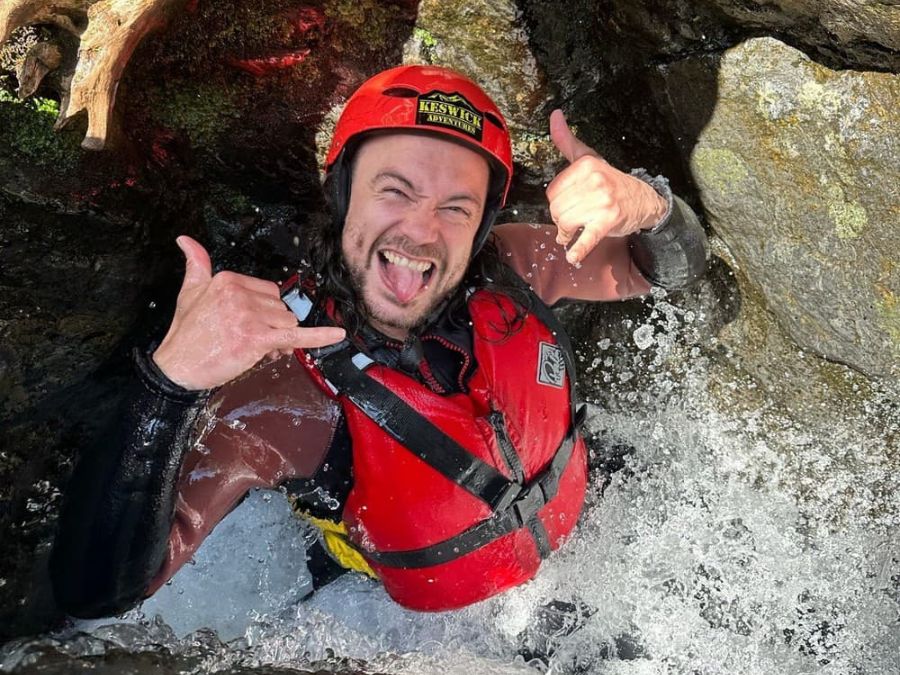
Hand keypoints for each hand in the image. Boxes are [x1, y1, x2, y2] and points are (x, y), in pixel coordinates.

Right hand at [152, 236, 344, 389]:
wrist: (177, 366)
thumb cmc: (186, 334)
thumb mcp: (189, 291)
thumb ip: (196, 263)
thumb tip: (186, 240)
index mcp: (229, 279)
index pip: (269, 291)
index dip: (264, 312)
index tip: (246, 323)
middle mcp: (241, 294)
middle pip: (281, 308)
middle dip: (271, 327)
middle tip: (246, 340)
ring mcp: (250, 316)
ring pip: (286, 324)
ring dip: (276, 340)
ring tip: (250, 349)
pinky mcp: (257, 338)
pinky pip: (296, 336)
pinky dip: (319, 336)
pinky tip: (338, 333)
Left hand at [546, 109, 667, 264]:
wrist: (644, 200)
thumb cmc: (611, 180)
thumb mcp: (590, 158)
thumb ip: (568, 141)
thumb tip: (554, 115)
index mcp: (586, 165)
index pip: (552, 191)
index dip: (557, 202)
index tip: (568, 204)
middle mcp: (594, 181)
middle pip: (556, 209)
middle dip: (560, 219)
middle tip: (573, 220)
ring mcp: (602, 202)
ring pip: (565, 223)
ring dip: (566, 234)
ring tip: (573, 234)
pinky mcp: (608, 222)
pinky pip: (587, 238)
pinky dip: (578, 250)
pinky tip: (573, 256)